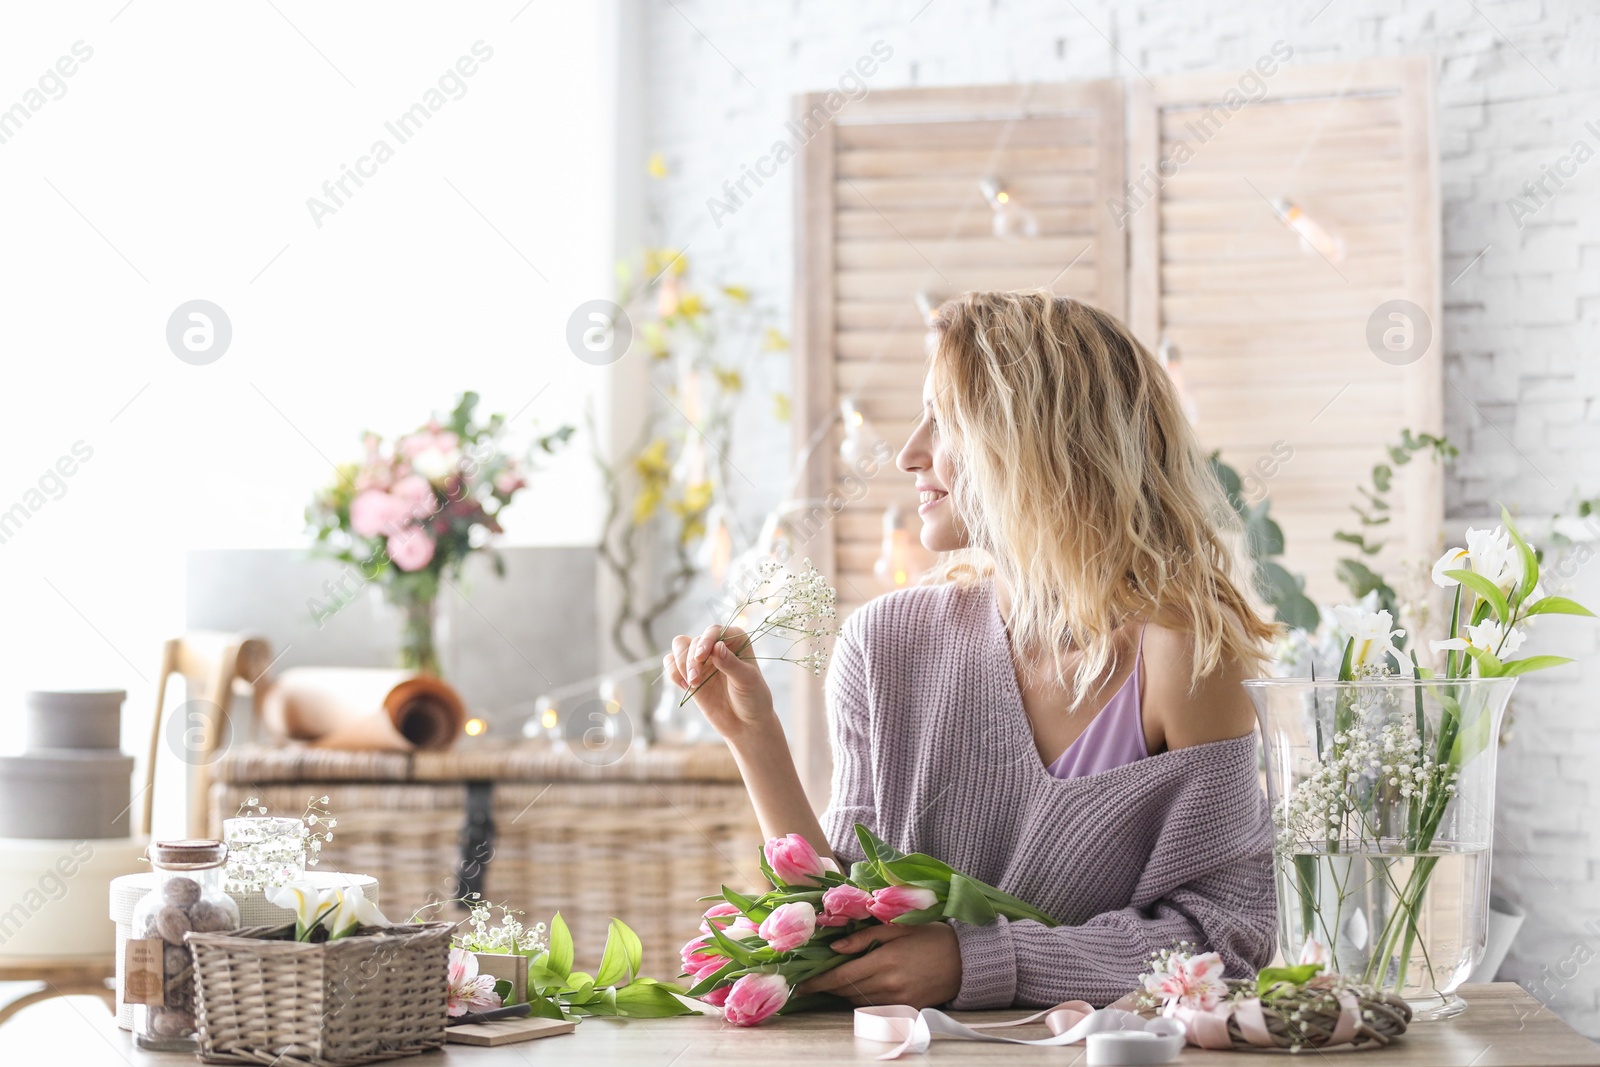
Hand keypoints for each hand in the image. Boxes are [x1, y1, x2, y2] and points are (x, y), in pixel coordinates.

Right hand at [663, 624, 774, 741]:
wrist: (745, 724)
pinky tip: (685, 686)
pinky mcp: (690, 674)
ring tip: (692, 684)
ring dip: (680, 664)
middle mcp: (717, 646)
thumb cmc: (753, 699)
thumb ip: (731, 664)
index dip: (705, 640)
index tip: (701, 656)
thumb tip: (717, 646)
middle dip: (691, 660)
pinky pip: (671, 663)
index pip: (714, 631)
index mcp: (736, 640)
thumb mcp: (747, 680)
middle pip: (693, 641)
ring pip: (679, 647)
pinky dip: (673, 672)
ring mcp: (702, 660)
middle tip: (695, 680)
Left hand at [797, 923, 961, 1008]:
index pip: (842, 976)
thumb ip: (865, 938)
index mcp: (885, 960)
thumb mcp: (897, 928)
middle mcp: (889, 984)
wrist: (965, 960)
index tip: (802, 984)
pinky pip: (876, 1008)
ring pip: (859, 1001)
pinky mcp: (907, 1010)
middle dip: (830, 986)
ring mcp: (898, 1000)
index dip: (820, 981)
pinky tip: (864, 988)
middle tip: (816, 979)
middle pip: (847, 991)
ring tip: (838, 980)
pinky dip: (864, 999)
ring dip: (845, 993)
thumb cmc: (930, 937)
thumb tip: (835, 947)